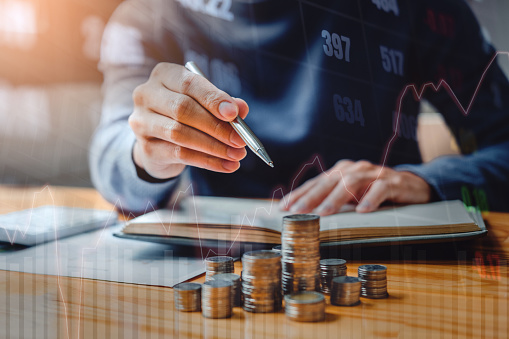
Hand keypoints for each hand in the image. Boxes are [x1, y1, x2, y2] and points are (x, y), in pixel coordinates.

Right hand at [128, 62, 248, 179]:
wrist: (158, 141)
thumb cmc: (186, 115)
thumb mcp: (205, 103)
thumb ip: (223, 104)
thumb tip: (241, 108)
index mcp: (163, 75)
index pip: (189, 84)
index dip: (213, 99)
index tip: (234, 114)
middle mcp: (146, 95)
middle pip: (183, 109)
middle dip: (216, 126)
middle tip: (240, 140)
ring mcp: (142, 122)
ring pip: (180, 133)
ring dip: (214, 146)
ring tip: (236, 155)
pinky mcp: (145, 148)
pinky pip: (180, 154)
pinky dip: (207, 161)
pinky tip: (226, 165)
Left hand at [280, 160, 430, 214]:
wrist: (412, 186)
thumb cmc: (374, 192)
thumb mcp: (350, 197)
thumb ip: (331, 201)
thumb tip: (303, 215)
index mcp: (341, 172)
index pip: (316, 183)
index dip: (299, 194)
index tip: (284, 207)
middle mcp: (355, 169)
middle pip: (329, 182)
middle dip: (311, 197)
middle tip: (298, 212)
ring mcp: (374, 174)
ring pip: (352, 183)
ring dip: (336, 198)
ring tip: (325, 212)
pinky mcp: (393, 182)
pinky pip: (380, 188)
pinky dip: (371, 199)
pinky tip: (363, 210)